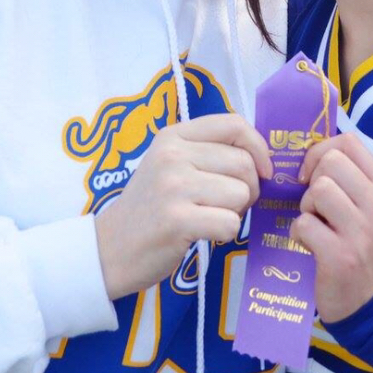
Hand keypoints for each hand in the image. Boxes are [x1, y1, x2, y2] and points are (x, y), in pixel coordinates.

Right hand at [94, 114, 271, 300]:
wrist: (109, 248)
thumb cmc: (150, 207)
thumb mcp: (169, 164)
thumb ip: (207, 152)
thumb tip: (262, 158)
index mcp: (173, 135)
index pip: (233, 124)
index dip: (259, 147)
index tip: (262, 170)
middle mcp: (172, 155)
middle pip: (244, 163)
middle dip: (250, 188)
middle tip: (228, 204)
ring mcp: (174, 187)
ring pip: (241, 194)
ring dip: (235, 213)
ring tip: (209, 217)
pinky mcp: (178, 220)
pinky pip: (230, 223)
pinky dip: (225, 234)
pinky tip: (203, 234)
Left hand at [290, 133, 372, 322]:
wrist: (371, 304)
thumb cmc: (361, 248)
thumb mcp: (368, 209)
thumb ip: (348, 181)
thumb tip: (308, 154)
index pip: (349, 142)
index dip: (321, 151)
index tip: (312, 173)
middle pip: (330, 163)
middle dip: (313, 181)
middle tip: (317, 207)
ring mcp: (362, 233)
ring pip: (318, 190)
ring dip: (307, 208)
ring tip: (317, 226)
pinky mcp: (341, 257)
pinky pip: (303, 224)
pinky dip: (298, 234)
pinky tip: (310, 246)